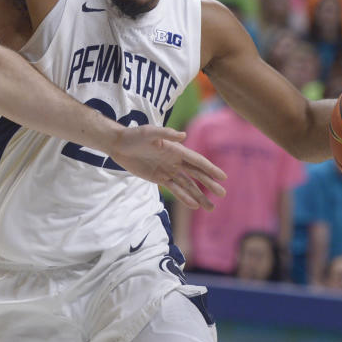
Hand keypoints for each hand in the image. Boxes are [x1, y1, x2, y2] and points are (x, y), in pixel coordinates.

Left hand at [108, 126, 226, 209]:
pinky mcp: (159, 178)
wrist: (119, 145)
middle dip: (209, 184)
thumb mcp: (149, 133)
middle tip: (222, 194)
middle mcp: (175, 160)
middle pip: (196, 174)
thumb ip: (165, 134)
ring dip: (199, 195)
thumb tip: (182, 135)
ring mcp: (168, 170)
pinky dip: (184, 197)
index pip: (197, 161)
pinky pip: (175, 189)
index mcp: (176, 149)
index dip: (210, 168)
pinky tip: (194, 205)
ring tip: (210, 208)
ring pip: (187, 185)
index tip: (223, 177)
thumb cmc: (135, 135)